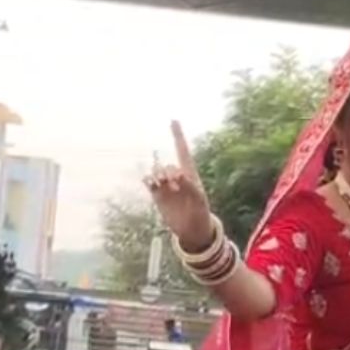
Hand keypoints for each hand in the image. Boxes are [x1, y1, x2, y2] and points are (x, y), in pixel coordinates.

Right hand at [145, 121, 213, 249]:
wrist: (193, 229)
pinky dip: (148, 180)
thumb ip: (190, 185)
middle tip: (174, 184)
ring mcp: (166, 186)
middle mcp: (176, 178)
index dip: (178, 136)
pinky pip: (149, 183)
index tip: (173, 119)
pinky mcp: (158, 196)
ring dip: (157, 175)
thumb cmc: (201, 212)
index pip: (183, 151)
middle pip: (167, 166)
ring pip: (156, 172)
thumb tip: (178, 174)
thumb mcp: (199, 199)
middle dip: (168, 172)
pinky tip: (151, 183)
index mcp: (190, 175)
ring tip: (162, 185)